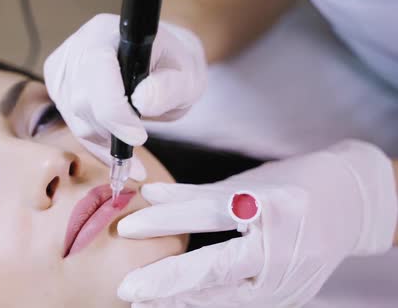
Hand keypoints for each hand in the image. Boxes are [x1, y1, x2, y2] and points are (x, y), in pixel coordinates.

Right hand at [44, 14, 206, 179]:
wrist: (160, 64)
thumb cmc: (173, 66)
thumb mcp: (186, 76)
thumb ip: (168, 87)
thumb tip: (142, 101)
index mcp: (106, 32)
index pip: (97, 70)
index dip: (114, 109)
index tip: (138, 136)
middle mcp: (77, 48)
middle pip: (83, 100)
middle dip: (113, 128)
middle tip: (140, 137)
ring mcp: (63, 71)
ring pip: (77, 120)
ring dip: (107, 138)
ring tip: (133, 143)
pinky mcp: (60, 92)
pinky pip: (76, 129)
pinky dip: (99, 147)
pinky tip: (119, 154)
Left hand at [117, 140, 396, 306]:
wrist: (351, 206)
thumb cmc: (294, 184)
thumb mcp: (246, 183)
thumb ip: (198, 195)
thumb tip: (149, 196)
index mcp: (273, 206)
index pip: (207, 215)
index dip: (164, 221)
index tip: (126, 229)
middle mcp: (284, 247)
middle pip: (215, 270)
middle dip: (166, 283)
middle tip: (127, 289)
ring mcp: (290, 280)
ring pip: (224, 298)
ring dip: (180, 302)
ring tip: (143, 303)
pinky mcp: (290, 298)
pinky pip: (239, 306)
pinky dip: (205, 305)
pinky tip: (176, 305)